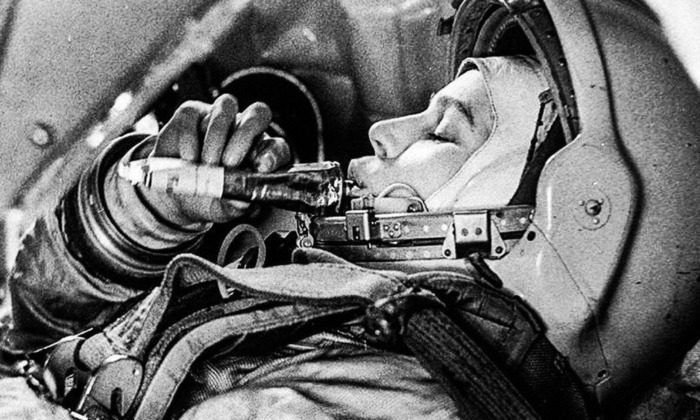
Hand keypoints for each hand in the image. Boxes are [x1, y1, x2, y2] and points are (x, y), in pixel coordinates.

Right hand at [141, 94, 290, 224]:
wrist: (174, 195)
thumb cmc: (208, 197)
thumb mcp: (223, 208)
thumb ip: (234, 205)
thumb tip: (241, 202)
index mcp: (259, 154)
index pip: (277, 146)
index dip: (273, 154)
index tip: (262, 168)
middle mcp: (243, 130)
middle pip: (258, 114)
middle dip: (244, 136)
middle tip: (229, 162)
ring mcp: (218, 118)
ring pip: (226, 107)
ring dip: (217, 136)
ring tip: (207, 163)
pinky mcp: (191, 114)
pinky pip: (194, 114)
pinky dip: (190, 136)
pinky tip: (189, 157)